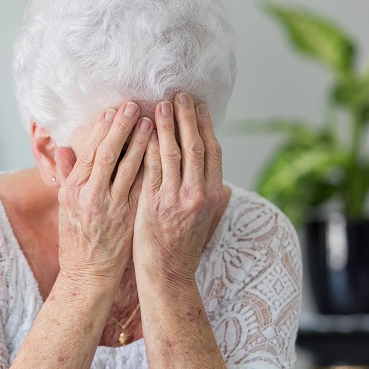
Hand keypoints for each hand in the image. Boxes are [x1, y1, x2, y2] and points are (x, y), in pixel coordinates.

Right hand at [55, 101, 153, 283]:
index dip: (102, 129)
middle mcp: (91, 197)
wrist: (88, 273)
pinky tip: (162, 151)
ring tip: (153, 122)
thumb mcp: (65, 206)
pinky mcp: (130, 218)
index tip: (113, 110)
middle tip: (134, 105)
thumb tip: (65, 149)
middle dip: (122, 128)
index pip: (89, 152)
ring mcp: (112, 208)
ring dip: (141, 142)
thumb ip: (67, 176)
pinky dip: (151, 167)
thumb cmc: (76, 238)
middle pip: (108, 154)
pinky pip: (142, 187)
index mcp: (74, 190)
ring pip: (129, 168)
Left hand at [132, 93, 224, 285]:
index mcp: (213, 194)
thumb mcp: (208, 222)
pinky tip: (143, 129)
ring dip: (167, 124)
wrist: (167, 274)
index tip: (198, 106)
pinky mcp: (153, 203)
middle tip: (179, 94)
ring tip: (160, 104)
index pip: (212, 151)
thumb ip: (215, 200)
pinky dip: (149, 145)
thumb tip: (224, 185)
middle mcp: (198, 193)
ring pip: (173, 152)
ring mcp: (175, 198)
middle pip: (195, 145)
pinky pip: (151, 167)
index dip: (205, 125)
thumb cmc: (185, 248)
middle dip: (187, 117)